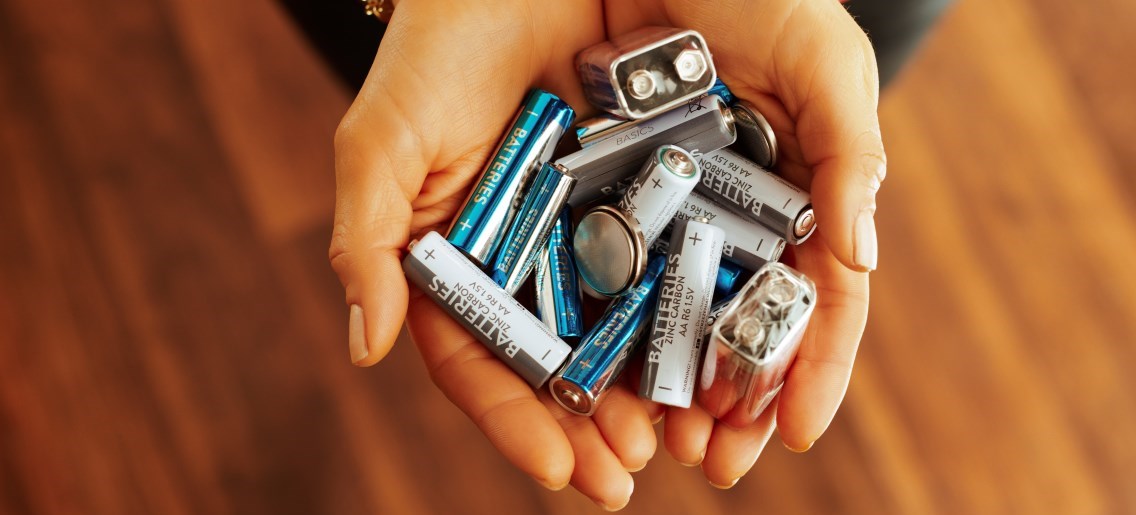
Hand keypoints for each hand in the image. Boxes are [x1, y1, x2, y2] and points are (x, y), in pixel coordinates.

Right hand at [329, 0, 656, 508]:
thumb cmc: (433, 52)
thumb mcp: (384, 143)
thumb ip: (366, 243)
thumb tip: (364, 346)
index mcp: (456, 264)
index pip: (478, 361)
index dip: (515, 422)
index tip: (560, 469)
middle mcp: (522, 260)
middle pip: (555, 364)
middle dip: (590, 426)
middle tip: (630, 472)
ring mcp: (583, 231)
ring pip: (617, 328)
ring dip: (645, 391)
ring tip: (682, 437)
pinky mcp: (641, 194)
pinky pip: (668, 263)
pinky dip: (687, 314)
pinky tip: (711, 353)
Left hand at [605, 0, 882, 486]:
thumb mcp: (823, 58)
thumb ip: (853, 152)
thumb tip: (862, 262)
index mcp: (795, 197)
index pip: (814, 300)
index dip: (813, 370)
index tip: (795, 432)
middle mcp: (730, 217)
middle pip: (736, 328)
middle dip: (729, 402)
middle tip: (714, 461)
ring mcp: (660, 211)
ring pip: (665, 319)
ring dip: (661, 390)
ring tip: (651, 445)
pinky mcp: (592, 195)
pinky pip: (594, 274)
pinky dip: (596, 334)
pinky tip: (589, 386)